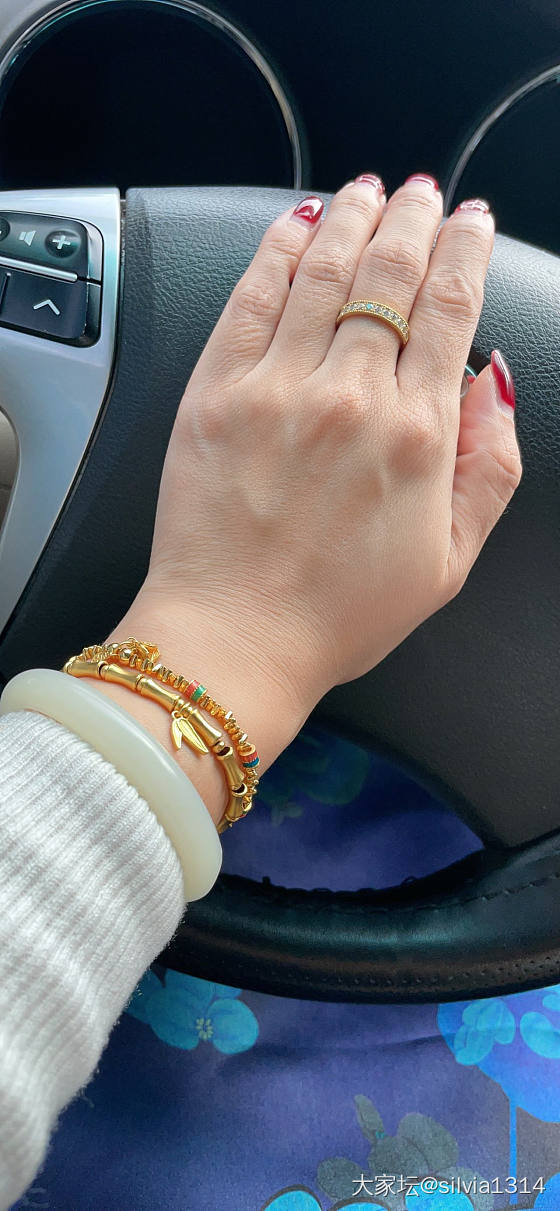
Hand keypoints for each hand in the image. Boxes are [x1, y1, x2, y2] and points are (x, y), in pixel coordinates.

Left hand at [143, 174, 520, 705]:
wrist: (235, 641)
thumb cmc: (336, 614)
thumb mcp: (448, 560)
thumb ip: (487, 465)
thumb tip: (490, 384)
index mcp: (415, 437)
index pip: (450, 309)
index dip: (465, 251)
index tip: (470, 222)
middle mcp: (350, 399)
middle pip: (391, 273)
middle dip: (414, 219)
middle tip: (423, 195)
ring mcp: (277, 389)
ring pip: (324, 270)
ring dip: (352, 218)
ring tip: (369, 192)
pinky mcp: (214, 393)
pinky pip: (250, 296)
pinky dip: (276, 249)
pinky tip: (296, 225)